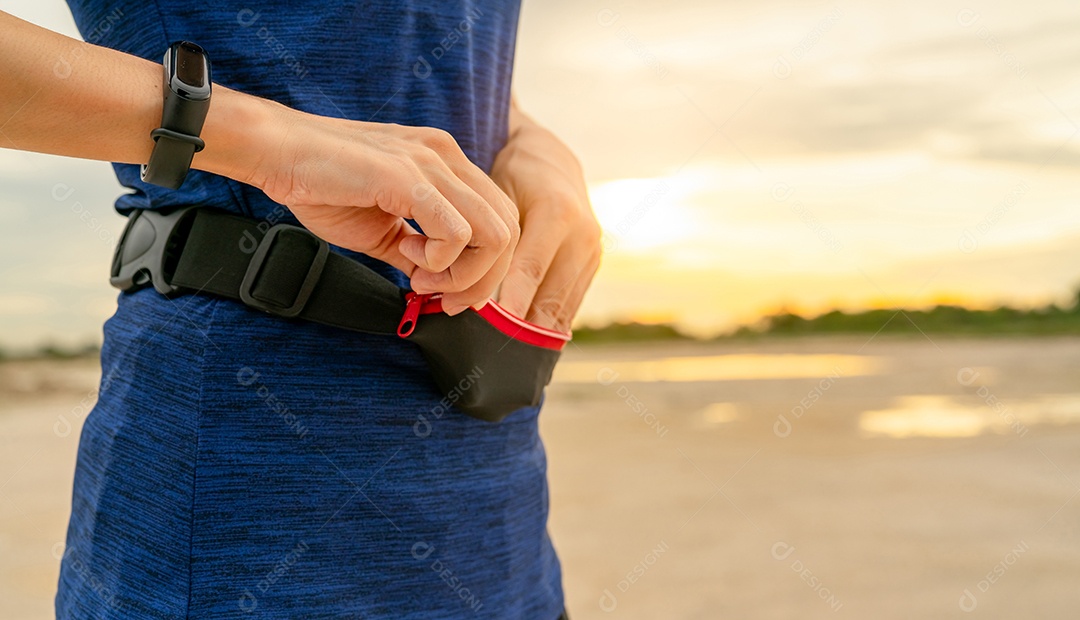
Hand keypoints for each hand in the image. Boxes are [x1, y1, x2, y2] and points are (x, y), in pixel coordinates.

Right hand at [244, 103, 519, 313]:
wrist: (277, 153)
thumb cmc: (321, 185)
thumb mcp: (382, 228)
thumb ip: (416, 253)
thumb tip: (438, 285)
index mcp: (446, 164)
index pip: (501, 219)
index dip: (486, 267)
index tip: (449, 293)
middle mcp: (448, 157)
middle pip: (508, 228)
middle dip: (483, 278)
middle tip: (441, 296)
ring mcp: (432, 163)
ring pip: (494, 233)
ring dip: (463, 272)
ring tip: (421, 276)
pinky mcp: (410, 177)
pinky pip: (458, 232)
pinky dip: (441, 260)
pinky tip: (407, 257)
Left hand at [490, 109, 600, 331]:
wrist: (551, 160)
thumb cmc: (513, 176)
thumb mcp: (497, 194)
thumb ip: (489, 235)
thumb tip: (470, 287)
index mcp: (557, 212)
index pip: (531, 267)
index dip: (513, 301)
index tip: (496, 328)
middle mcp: (583, 234)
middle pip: (551, 294)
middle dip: (523, 326)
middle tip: (496, 352)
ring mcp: (593, 252)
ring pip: (563, 306)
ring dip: (536, 333)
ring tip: (509, 356)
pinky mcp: (594, 265)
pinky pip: (571, 304)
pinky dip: (550, 325)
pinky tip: (530, 344)